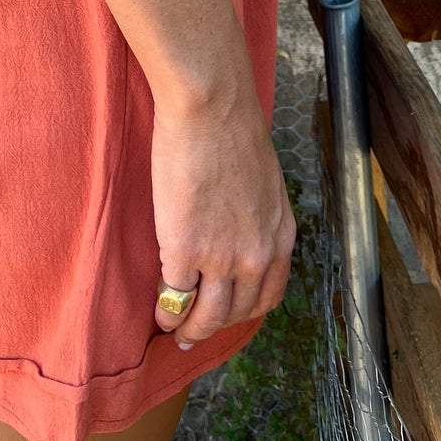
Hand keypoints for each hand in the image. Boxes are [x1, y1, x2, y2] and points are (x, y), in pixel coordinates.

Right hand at [150, 79, 296, 349]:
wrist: (213, 108)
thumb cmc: (233, 129)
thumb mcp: (263, 181)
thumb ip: (256, 213)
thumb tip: (236, 225)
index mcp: (281, 235)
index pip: (269, 295)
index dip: (245, 311)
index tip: (228, 315)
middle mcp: (258, 255)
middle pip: (238, 311)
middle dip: (216, 327)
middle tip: (196, 332)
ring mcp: (223, 257)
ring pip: (208, 314)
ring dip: (190, 328)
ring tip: (175, 328)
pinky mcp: (186, 251)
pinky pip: (176, 297)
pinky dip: (166, 310)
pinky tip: (159, 311)